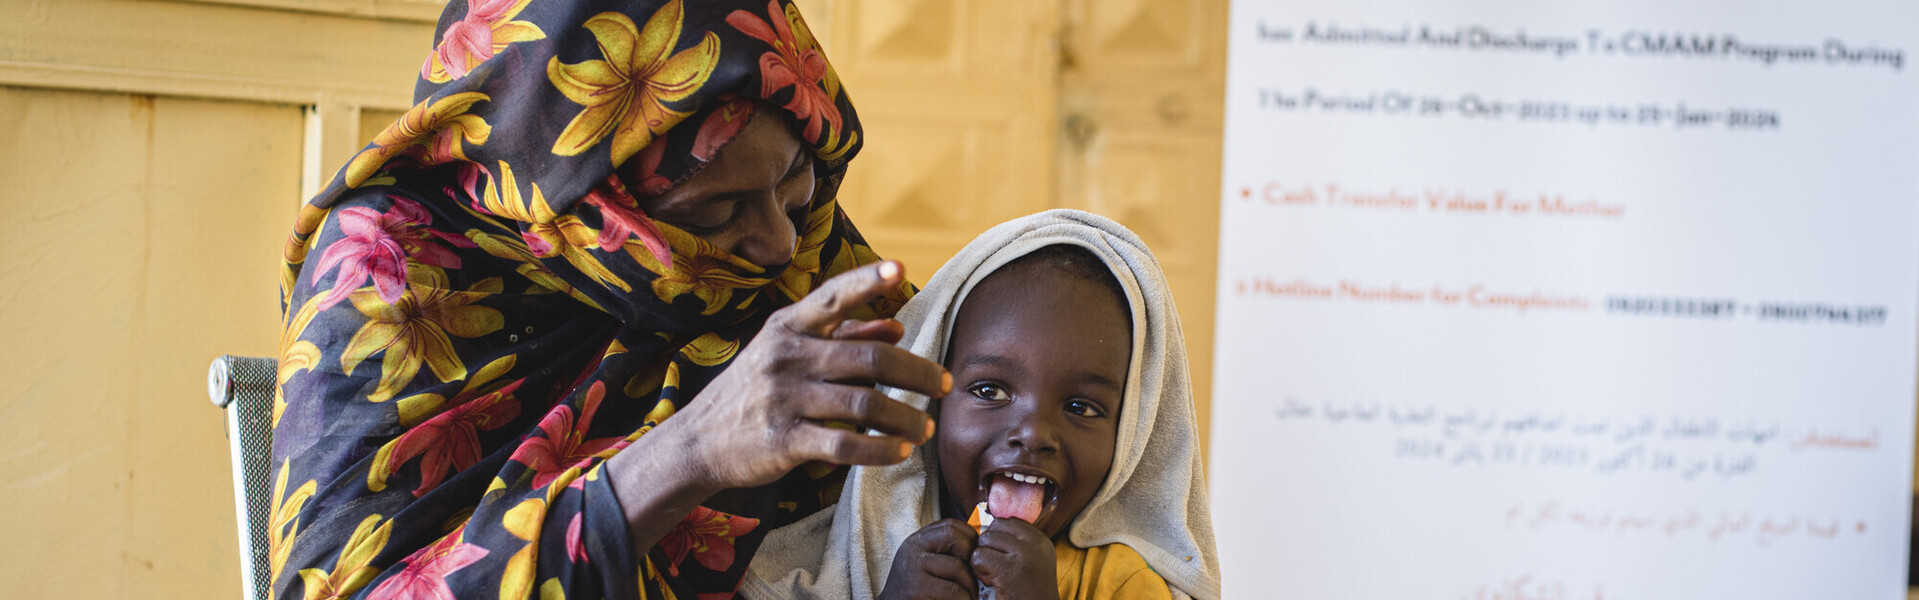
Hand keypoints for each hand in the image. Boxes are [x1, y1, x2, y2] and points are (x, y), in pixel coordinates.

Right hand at [666, 260, 948, 492]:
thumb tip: (897, 324)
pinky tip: (898, 452)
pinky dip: (879, 449)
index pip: (833, 297)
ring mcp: (783, 398)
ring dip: (905, 418)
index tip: (899, 269)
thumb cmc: (755, 391)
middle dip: (918, 372)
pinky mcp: (783, 440)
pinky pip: (843, 443)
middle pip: (870, 358)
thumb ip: (843, 336)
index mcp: (788, 327)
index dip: (867, 281)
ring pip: (864, 404)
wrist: (698, 441)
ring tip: (926, 428)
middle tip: (946, 385)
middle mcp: (786, 357)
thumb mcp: (789, 354)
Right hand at [880, 519, 978, 599]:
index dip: (971, 539)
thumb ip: (945, 554)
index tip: (977, 559)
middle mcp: (913, 547)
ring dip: (971, 586)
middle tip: (977, 578)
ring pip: (958, 566)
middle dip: (972, 558)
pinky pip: (953, 590)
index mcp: (918, 540)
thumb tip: (982, 548)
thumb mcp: (927, 566)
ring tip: (970, 597)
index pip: (951, 525)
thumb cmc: (917, 593)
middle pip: (955, 536)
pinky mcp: (916, 588)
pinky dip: (964, 599)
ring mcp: (913, 567)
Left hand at [971, 518, 1055, 598]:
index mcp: (1040, 540)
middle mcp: (1035, 544)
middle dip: (988, 547)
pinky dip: (978, 570)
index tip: (1002, 559)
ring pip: (985, 541)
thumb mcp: (1032, 562)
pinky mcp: (1009, 570)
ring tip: (994, 577)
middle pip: (994, 529)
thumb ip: (1016, 544)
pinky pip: (979, 556)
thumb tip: (989, 528)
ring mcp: (1024, 555)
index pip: (1007, 522)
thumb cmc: (1029, 593)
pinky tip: (990, 583)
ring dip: (983, 559)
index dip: (997, 539)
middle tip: (995, 569)